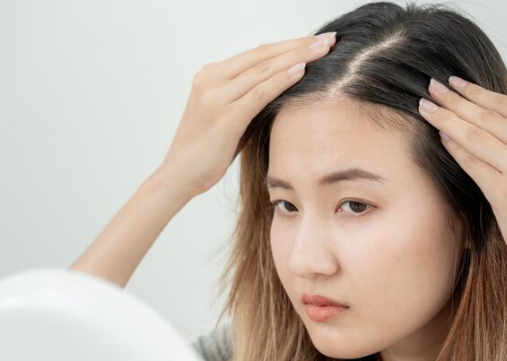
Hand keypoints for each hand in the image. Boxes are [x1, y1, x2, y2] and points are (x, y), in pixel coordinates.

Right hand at [157, 31, 337, 198]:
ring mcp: (215, 97)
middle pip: (263, 55)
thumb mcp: (229, 118)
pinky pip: (258, 93)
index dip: (289, 45)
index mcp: (211, 76)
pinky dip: (281, 80)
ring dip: (297, 57)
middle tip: (328, 39)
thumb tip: (284, 90)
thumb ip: (249, 100)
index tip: (316, 42)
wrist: (178, 176)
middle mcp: (211, 80)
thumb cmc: (206, 152)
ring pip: (263, 69)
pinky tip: (302, 71)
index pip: (257, 54)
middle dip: (299, 45)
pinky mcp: (223, 118)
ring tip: (324, 50)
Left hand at [418, 76, 506, 295]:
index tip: (458, 83)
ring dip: (446, 117)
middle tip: (432, 86)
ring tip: (426, 105)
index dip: (479, 92)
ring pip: (476, 134)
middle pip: (489, 115)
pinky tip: (438, 137)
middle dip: (456, 99)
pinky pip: (473, 163)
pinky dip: (453, 147)